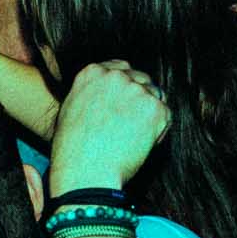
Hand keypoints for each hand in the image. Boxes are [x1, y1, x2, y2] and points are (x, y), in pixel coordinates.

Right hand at [47, 59, 170, 193]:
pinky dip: (159, 130)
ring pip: (155, 96)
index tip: (126, 100)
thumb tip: (105, 98)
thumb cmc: (73, 148)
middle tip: (133, 123)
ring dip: (150, 113)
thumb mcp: (70, 109)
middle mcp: (115, 76)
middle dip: (140, 98)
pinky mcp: (154, 108)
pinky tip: (142, 143)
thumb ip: (91, 94)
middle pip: (141, 79)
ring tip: (134, 137)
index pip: (120, 68)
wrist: (86, 169)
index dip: (126, 85)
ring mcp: (136, 91)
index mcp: (92, 73)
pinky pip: (166, 116)